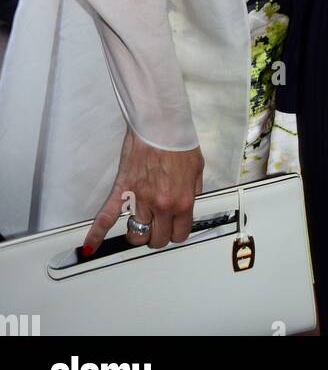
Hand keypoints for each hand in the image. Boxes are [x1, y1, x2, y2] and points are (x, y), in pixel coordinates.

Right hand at [82, 125, 203, 255]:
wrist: (160, 123)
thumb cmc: (178, 142)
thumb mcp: (196, 169)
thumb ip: (193, 192)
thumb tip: (187, 206)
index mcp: (182, 201)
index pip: (179, 235)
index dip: (176, 232)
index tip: (174, 228)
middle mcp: (161, 205)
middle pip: (156, 239)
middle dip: (158, 234)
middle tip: (158, 225)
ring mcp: (140, 199)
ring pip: (136, 234)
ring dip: (139, 233)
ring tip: (140, 225)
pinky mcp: (123, 191)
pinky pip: (107, 216)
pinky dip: (97, 233)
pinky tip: (90, 246)